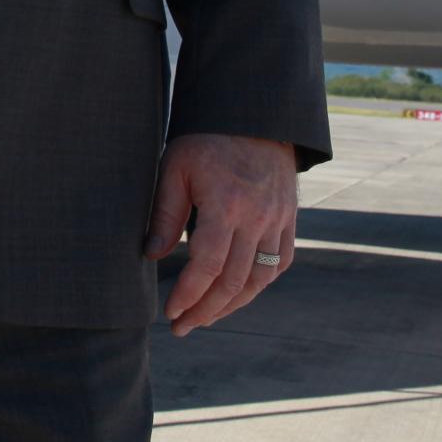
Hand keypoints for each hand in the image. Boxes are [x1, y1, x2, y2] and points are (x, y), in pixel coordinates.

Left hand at [144, 134, 298, 335]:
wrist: (255, 115)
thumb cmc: (206, 139)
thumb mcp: (176, 167)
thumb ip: (165, 213)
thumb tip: (152, 254)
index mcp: (226, 205)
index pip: (207, 266)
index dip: (188, 295)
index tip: (170, 312)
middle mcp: (257, 217)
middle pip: (233, 281)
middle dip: (205, 310)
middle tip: (182, 326)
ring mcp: (278, 219)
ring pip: (259, 278)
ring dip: (233, 305)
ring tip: (206, 316)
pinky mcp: (289, 218)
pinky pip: (279, 261)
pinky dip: (260, 283)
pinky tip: (239, 294)